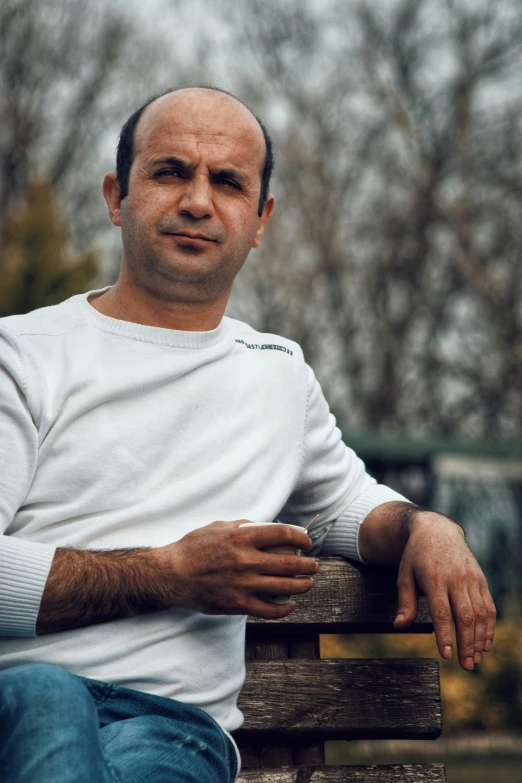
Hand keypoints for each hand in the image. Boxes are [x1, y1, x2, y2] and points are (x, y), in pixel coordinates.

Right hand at [156, 520, 317, 618]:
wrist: (172, 575)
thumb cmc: (194, 548)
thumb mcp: (218, 526)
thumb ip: (244, 526)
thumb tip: (267, 527)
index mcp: (242, 538)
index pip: (283, 534)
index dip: (301, 537)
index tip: (307, 542)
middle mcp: (246, 561)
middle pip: (290, 562)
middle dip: (309, 564)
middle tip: (314, 564)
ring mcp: (243, 584)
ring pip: (285, 586)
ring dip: (303, 584)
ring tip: (308, 582)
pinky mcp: (238, 605)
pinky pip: (270, 609)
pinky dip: (285, 609)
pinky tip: (290, 604)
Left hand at [393, 511, 495, 669]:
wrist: (437, 530)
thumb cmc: (416, 557)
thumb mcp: (404, 575)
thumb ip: (405, 602)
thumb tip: (400, 626)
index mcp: (434, 579)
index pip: (441, 612)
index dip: (445, 635)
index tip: (446, 655)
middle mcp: (456, 579)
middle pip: (465, 617)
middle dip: (466, 644)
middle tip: (466, 666)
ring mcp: (471, 579)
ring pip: (480, 614)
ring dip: (479, 640)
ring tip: (474, 659)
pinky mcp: (481, 580)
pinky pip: (488, 607)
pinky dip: (489, 627)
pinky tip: (484, 644)